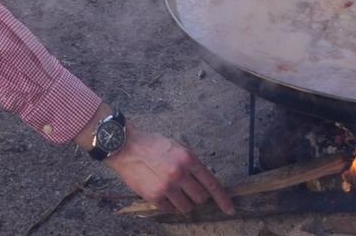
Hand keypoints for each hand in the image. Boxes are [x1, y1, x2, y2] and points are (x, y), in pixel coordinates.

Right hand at [106, 127, 232, 216]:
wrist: (126, 146)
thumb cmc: (153, 144)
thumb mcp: (177, 147)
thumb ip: (191, 164)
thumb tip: (204, 182)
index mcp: (188, 159)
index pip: (211, 183)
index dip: (223, 199)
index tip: (230, 209)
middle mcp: (179, 173)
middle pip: (200, 198)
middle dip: (197, 196)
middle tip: (187, 189)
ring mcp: (167, 186)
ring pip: (187, 207)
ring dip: (183, 202)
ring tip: (173, 191)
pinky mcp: (154, 196)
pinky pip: (170, 210)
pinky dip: (169, 205)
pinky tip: (161, 193)